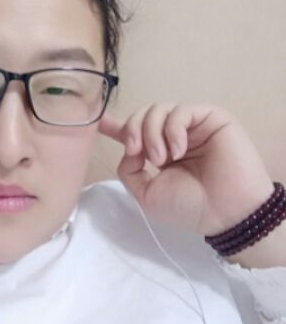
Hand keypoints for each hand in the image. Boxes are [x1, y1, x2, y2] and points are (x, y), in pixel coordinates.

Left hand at [98, 103, 274, 235]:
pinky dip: (173, 130)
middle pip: (142, 115)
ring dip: (151, 133)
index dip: (117, 126)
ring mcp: (192, 126)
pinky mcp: (211, 118)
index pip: (136, 132)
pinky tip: (177, 151)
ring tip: (161, 159)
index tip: (99, 121)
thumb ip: (130, 170)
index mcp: (160, 153)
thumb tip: (127, 149)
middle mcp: (174, 136)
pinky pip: (181, 111)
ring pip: (158, 110)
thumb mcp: (147, 194)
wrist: (225, 213)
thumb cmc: (188, 207)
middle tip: (136, 152)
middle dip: (132, 130)